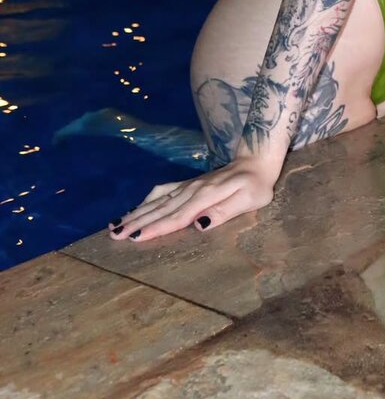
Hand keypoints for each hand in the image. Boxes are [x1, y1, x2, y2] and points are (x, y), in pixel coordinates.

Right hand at [107, 154, 275, 242]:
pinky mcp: (188, 183)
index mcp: (206, 196)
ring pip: (157, 200)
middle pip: (161, 209)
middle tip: (114, 235)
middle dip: (137, 222)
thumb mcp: (249, 200)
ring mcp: (188, 185)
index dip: (156, 228)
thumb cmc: (256, 185)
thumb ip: (224, 212)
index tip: (136, 238)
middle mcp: (192, 190)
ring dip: (136, 212)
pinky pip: (162, 191)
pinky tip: (135, 208)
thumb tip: (198, 225)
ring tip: (116, 225)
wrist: (256, 160)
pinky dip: (146, 200)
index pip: (177, 217)